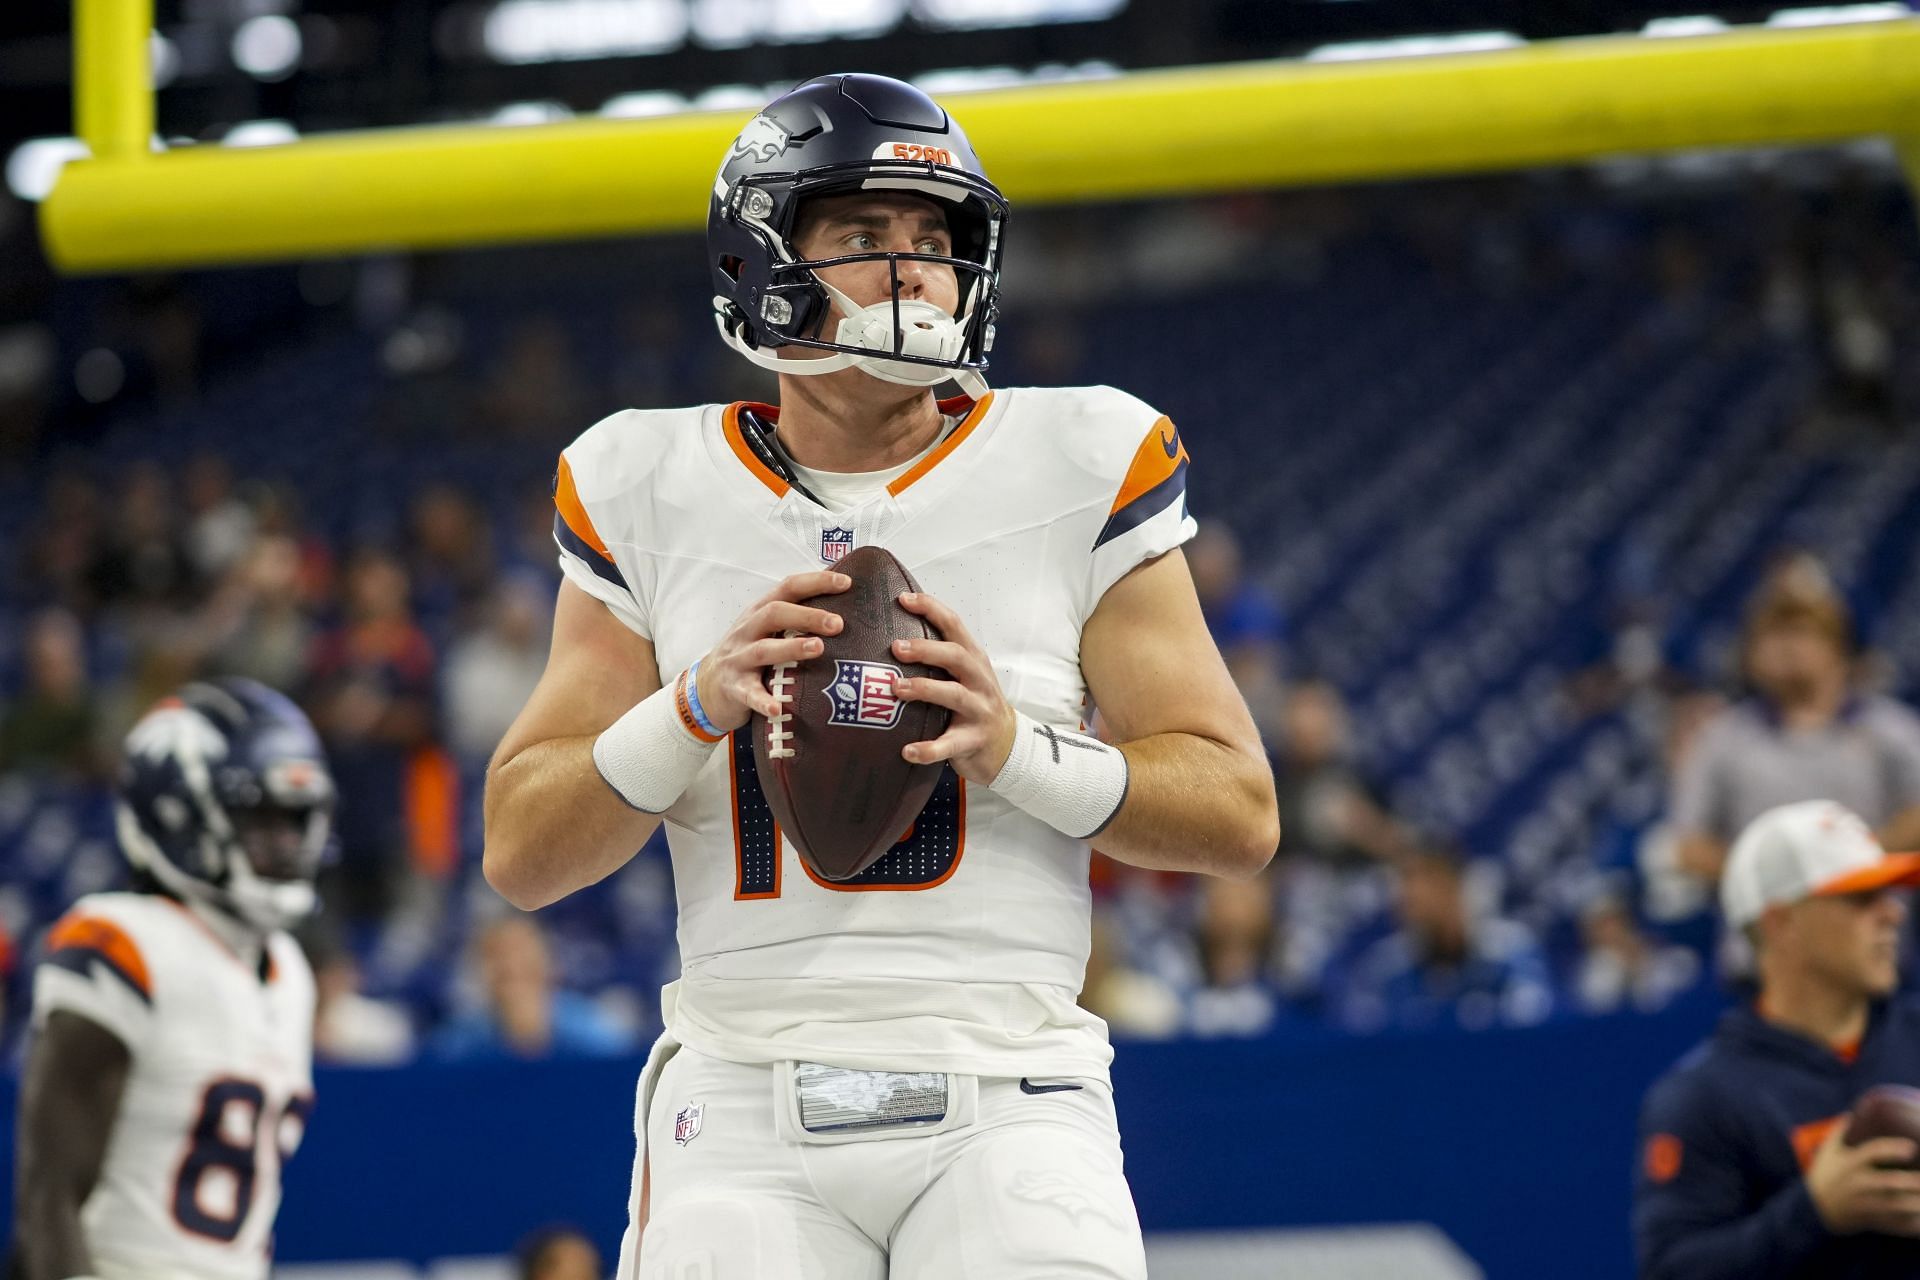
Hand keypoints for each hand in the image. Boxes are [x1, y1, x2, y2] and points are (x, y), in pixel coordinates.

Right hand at [695, 571, 849, 730]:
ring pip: (763, 650)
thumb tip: (842, 612)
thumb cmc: (748, 654)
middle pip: (774, 614)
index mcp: (759, 612)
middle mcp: (747, 631)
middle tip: (838, 624)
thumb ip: (794, 620)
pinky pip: (749, 694)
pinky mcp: (734, 688)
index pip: (787, 588)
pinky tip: (778, 708)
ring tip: (818, 649)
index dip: (815, 583)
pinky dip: (763, 700)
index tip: (846, 582)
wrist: (707, 687)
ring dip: (791, 648)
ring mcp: (738, 658)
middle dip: (807, 616)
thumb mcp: (765, 631)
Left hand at [889, 590, 1016, 784]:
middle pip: (956, 657)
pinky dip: (928, 748)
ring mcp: (979, 711)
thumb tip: (892, 636)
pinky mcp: (973, 741)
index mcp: (973, 660)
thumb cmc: (976, 703)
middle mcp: (979, 681)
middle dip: (926, 649)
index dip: (931, 609)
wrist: (1007, 745)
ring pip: (954, 695)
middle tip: (896, 647)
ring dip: (925, 689)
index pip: (955, 625)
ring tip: (898, 688)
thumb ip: (940, 656)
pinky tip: (907, 751)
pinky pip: (949, 745)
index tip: (903, 599)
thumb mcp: (966, 675)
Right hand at [1807, 1123, 1919, 1235]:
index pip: (1873, 1152)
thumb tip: (1856, 1112)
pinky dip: (1912, 1225)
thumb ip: (1841, 1132)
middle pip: (1890, 1182)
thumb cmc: (1825, 1175)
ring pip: (1896, 1206)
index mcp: (1849, 1163)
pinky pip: (1895, 1225)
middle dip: (1912, 1181)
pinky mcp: (1871, 1220)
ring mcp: (1865, 1204)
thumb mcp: (1828, 1151)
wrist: (1814, 1209)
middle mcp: (1858, 1183)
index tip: (1912, 1147)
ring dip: (1916, 1204)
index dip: (1893, 1149)